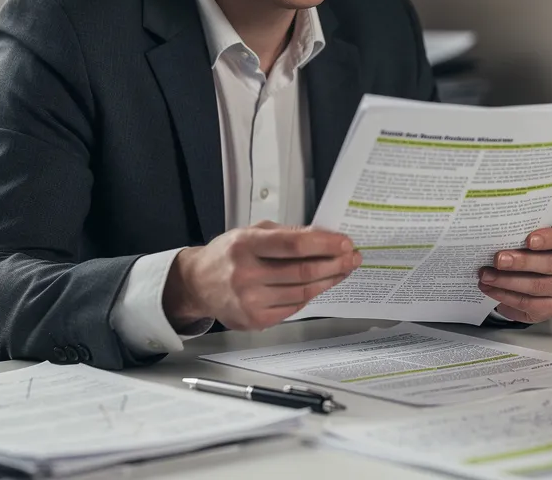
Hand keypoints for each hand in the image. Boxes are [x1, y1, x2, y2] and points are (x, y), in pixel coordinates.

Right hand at [162, 220, 360, 330]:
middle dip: (335, 264)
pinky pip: (294, 308)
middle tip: (352, 258)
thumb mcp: (252, 232)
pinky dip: (311, 296)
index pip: (294, 245)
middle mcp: (246, 274)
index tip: (345, 243)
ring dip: (328, 281)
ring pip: (303, 292)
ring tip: (342, 271)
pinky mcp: (255, 320)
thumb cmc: (228, 255)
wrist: (198, 284)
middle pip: (303, 271)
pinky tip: (320, 286)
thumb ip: (287, 234)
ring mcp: (250, 301)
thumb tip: (324, 237)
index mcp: (245, 245)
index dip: (325, 244)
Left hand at [478, 224, 551, 323]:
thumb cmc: (528, 253)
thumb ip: (518, 235)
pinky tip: (491, 289)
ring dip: (508, 281)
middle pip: (551, 264)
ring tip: (487, 275)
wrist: (528, 279)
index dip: (549, 238)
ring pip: (537, 286)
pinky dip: (506, 296)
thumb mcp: (525, 239)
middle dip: (522, 262)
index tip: (529, 240)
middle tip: (498, 259)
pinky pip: (528, 303)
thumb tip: (494, 235)